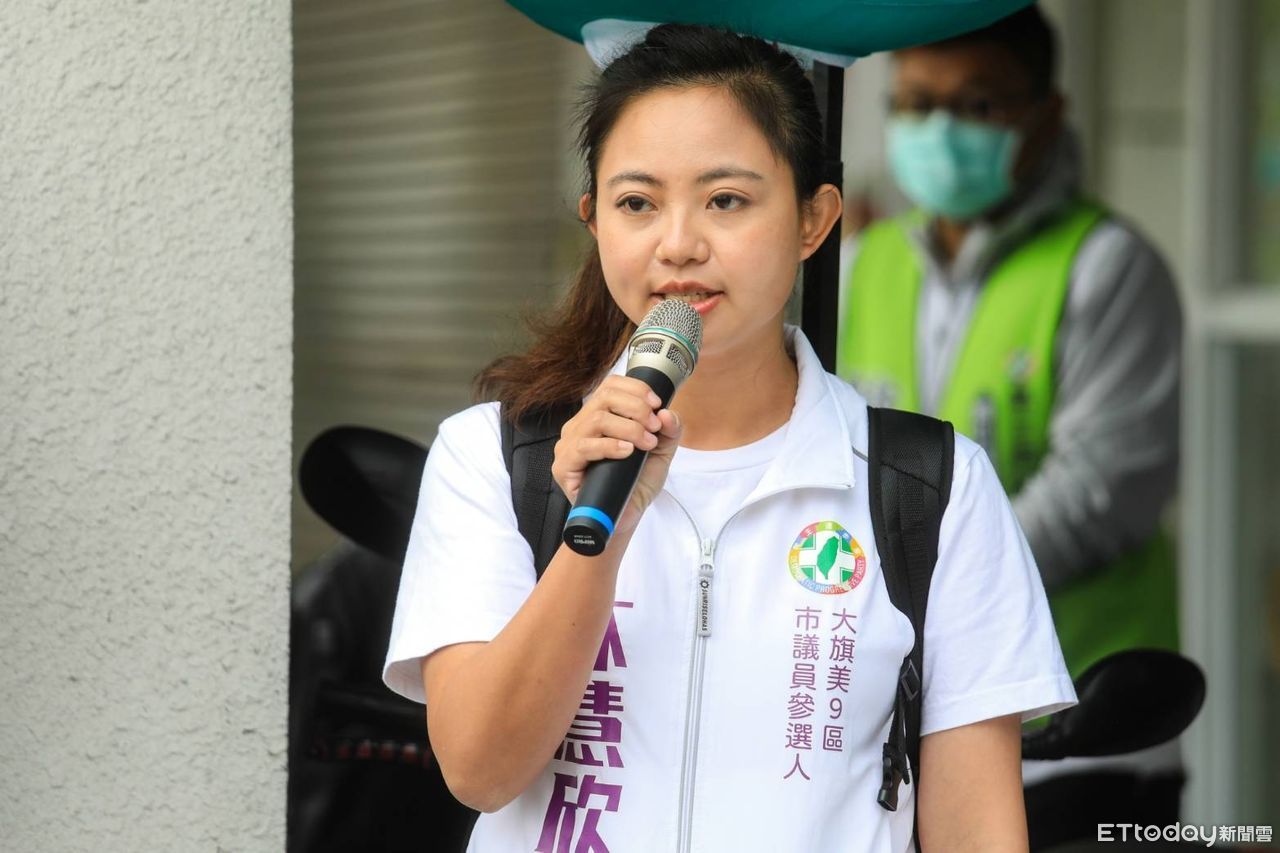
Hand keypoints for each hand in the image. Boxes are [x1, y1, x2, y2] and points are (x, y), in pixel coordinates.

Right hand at [551, 375, 682, 534]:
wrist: (623, 519)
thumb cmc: (635, 484)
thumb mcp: (660, 453)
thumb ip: (669, 432)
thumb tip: (668, 413)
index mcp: (597, 417)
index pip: (610, 386)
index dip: (635, 389)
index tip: (657, 404)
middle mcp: (580, 426)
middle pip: (604, 398)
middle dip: (637, 408)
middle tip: (655, 427)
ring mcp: (568, 445)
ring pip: (597, 420)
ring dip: (629, 428)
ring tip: (646, 444)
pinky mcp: (563, 466)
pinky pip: (584, 447)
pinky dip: (610, 446)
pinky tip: (627, 452)